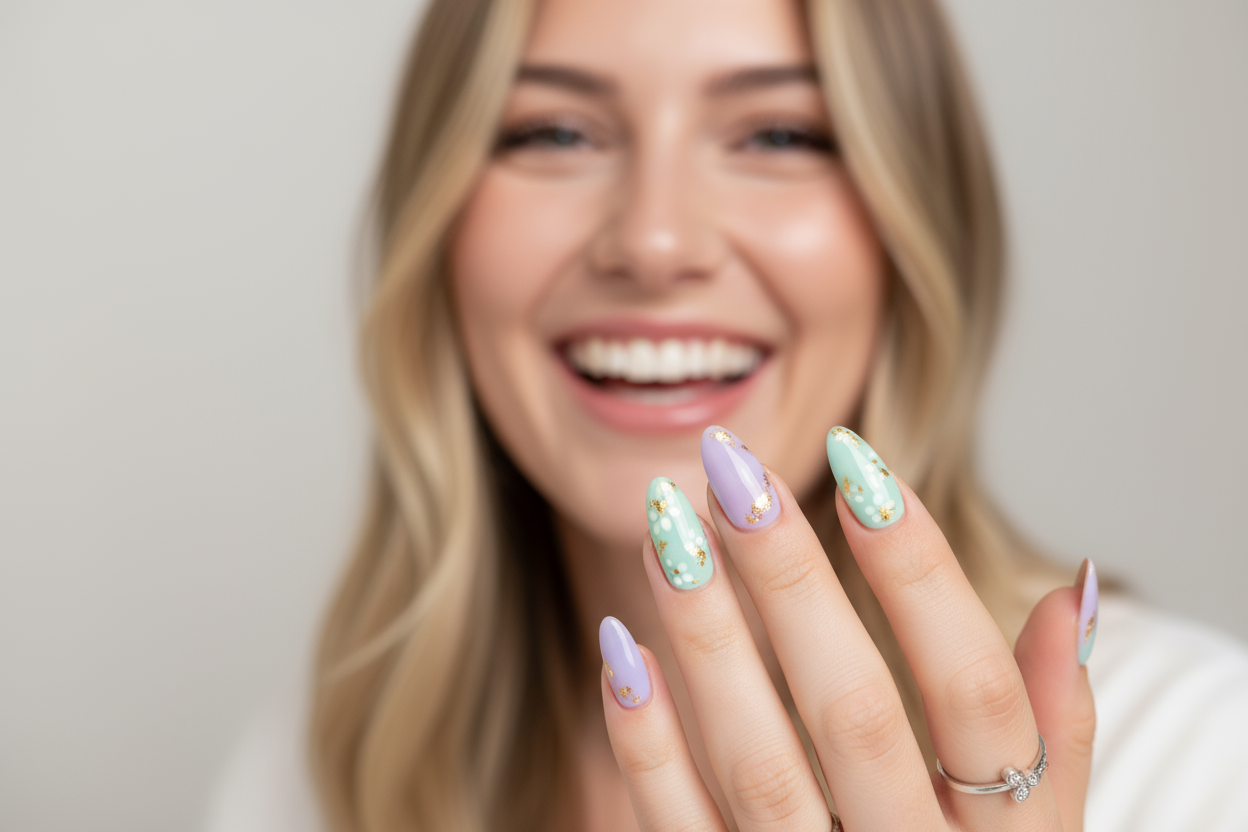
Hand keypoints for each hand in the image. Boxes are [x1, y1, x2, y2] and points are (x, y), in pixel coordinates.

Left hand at [598, 426, 1096, 830]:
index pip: (976, 694)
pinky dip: (645, 746)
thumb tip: (1071, 584)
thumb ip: (1059, 722)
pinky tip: (617, 648)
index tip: (854, 458)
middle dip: (789, 583)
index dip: (918, 573)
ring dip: (706, 641)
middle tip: (732, 468)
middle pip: (854, 715)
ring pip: (757, 766)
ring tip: (665, 526)